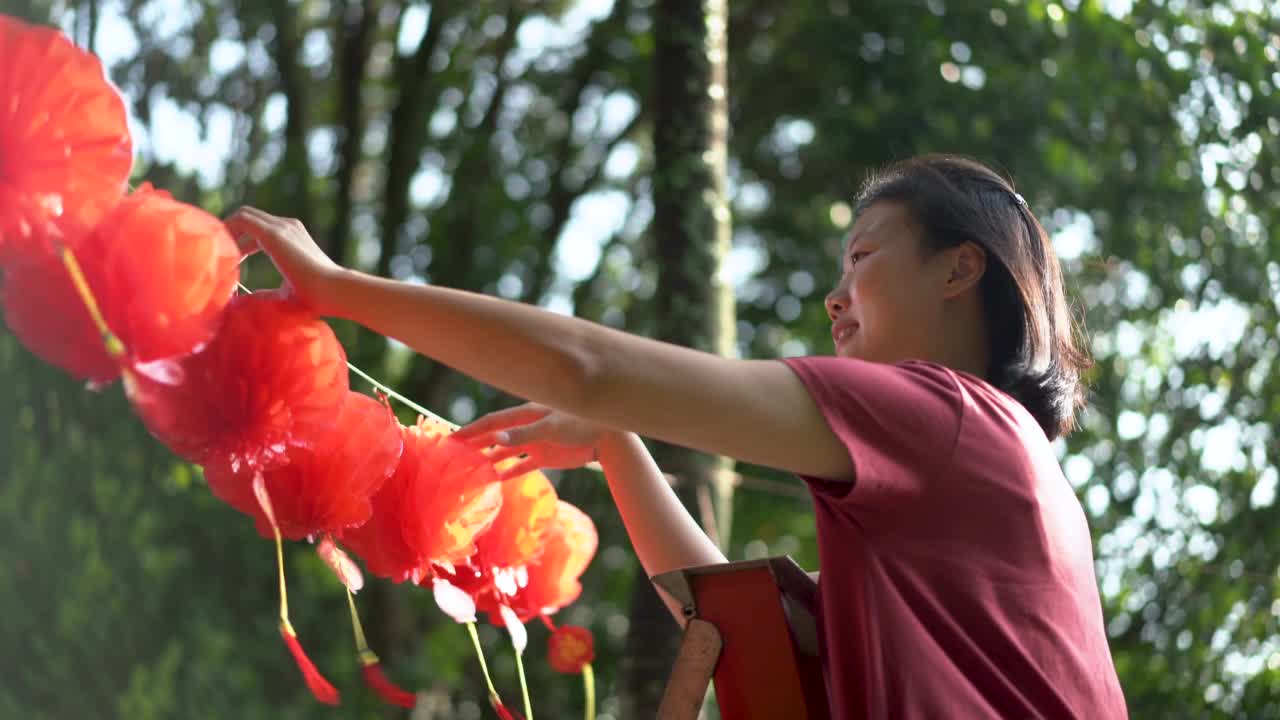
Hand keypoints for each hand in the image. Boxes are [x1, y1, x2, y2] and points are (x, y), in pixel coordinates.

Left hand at [224, 206, 345, 314]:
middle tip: (219, 253)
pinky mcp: (274, 233)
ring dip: (228, 229)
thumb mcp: (287, 293)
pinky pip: (243, 220)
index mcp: (294, 238)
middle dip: (232, 232)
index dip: (243, 239)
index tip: (232, 257)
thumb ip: (267, 294)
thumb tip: (246, 299)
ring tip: (217, 250)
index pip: (261, 228)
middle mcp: (288, 227)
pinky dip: (228, 229)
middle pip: (250, 217)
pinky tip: (222, 248)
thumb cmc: (316, 297)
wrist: (333, 290)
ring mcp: (282, 227)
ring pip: (245, 215)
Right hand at [454, 403, 610, 478]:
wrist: (607, 438)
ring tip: (468, 470)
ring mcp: (534, 442)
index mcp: (525, 415)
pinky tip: (494, 480)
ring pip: (505, 452)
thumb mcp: (550, 429)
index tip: (451, 439)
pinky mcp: (544, 457)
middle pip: (494, 437)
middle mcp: (526, 428)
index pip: (491, 423)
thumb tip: (494, 439)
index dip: (471, 431)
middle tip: (451, 455)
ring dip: (488, 459)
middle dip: (474, 444)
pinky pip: (521, 466)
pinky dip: (508, 472)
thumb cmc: (579, 424)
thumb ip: (523, 435)